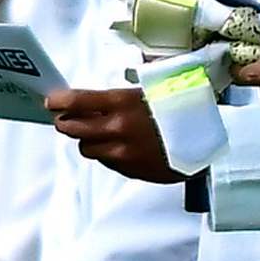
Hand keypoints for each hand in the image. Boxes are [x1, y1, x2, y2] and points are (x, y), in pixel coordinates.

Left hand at [47, 82, 176, 182]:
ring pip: (86, 148)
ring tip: (99, 133)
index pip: (75, 102)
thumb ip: (121, 97)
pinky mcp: (129, 170)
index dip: (58, 101)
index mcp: (122, 103)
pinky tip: (122, 146)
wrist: (208, 142)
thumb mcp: (154, 91)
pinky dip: (107, 154)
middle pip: (71, 128)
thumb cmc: (183, 109)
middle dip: (66, 122)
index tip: (51, 100)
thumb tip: (90, 100)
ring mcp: (122, 153)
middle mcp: (117, 129)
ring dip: (88, 140)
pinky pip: (106, 162)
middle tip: (66, 117)